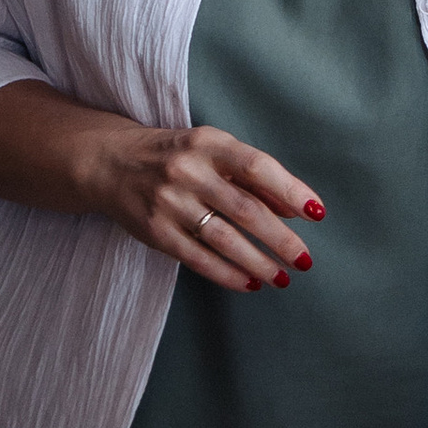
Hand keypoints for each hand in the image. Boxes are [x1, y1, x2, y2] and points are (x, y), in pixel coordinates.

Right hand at [87, 122, 318, 293]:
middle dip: (280, 238)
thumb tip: (297, 209)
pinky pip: (197, 258)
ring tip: (282, 278)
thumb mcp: (213, 151)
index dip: (290, 190)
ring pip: (223, 239)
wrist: (110, 162)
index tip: (317, 213)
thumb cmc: (176, 156)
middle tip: (304, 260)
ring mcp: (169, 202)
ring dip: (258, 263)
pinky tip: (249, 283)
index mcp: (209, 144)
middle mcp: (188, 171)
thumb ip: (253, 176)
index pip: (257, 167)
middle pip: (244, 209)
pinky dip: (227, 274)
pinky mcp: (155, 231)